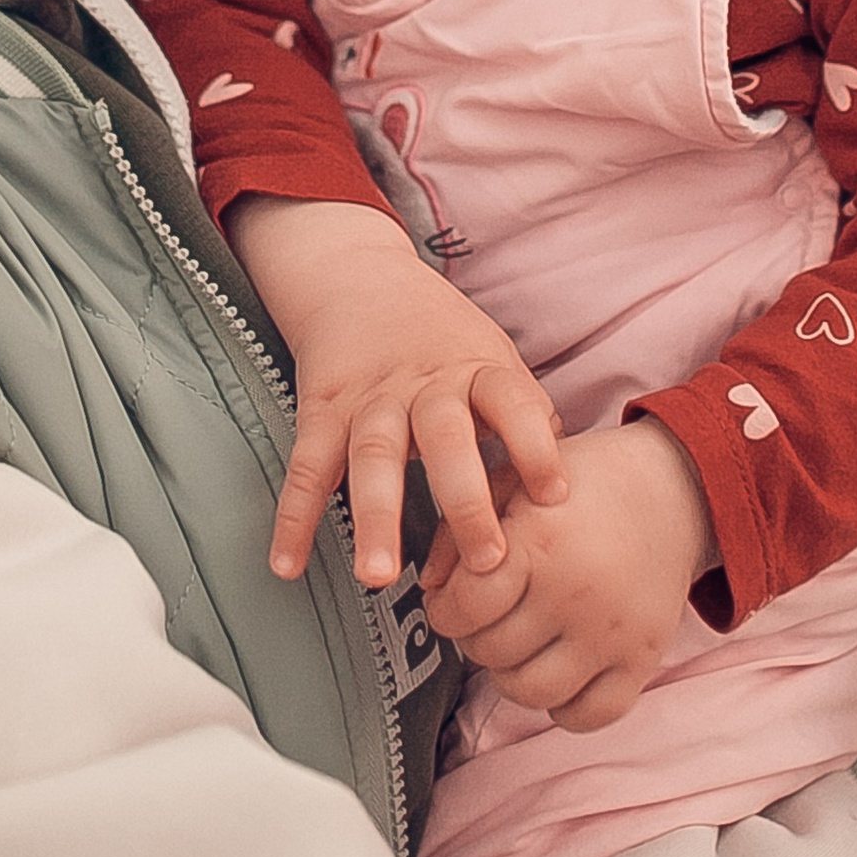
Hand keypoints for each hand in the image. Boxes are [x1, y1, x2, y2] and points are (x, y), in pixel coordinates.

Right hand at [227, 196, 566, 589]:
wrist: (356, 278)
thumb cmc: (442, 337)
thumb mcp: (494, 358)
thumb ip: (526, 418)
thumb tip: (569, 492)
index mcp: (476, 369)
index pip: (512, 401)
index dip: (536, 444)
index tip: (554, 496)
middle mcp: (424, 384)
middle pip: (445, 438)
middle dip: (464, 500)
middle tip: (483, 562)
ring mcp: (369, 399)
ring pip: (373, 459)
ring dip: (375, 518)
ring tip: (378, 578)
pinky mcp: (321, 412)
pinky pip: (306, 469)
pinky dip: (293, 519)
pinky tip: (288, 566)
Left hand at [420, 419, 714, 731]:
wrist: (673, 490)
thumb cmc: (585, 486)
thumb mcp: (515, 482)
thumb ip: (462, 530)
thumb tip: (429, 587)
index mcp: (540, 542)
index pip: (465, 606)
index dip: (444, 610)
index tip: (450, 603)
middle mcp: (575, 593)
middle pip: (490, 652)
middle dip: (474, 637)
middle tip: (486, 619)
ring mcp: (611, 633)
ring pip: (529, 692)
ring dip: (509, 675)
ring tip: (517, 645)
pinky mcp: (642, 659)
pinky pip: (587, 716)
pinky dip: (563, 706)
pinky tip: (559, 670)